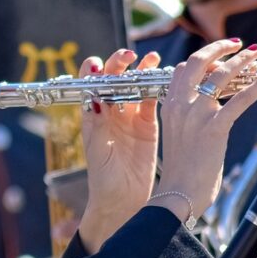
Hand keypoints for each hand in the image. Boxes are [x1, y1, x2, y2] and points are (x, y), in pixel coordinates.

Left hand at [78, 48, 161, 252]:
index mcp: (94, 115)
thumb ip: (97, 123)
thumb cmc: (103, 178)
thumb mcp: (97, 149)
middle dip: (121, 64)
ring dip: (143, 70)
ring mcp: (131, 116)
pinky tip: (165, 77)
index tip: (99, 63)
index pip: (91, 84)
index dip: (94, 70)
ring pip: (137, 85)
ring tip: (151, 59)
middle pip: (116, 79)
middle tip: (129, 56)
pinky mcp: (149, 125)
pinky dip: (159, 88)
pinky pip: (154, 100)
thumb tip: (92, 95)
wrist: (123, 200)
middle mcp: (111, 111)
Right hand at [153, 39, 256, 221]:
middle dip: (221, 48)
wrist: (177, 195)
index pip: (184, 69)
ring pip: (222, 75)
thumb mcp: (177, 137)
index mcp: (169, 106)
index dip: (204, 59)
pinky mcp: (214, 128)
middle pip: (200, 62)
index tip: (220, 57)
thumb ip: (186, 119)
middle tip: (239, 44)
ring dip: (243, 60)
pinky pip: (240, 98)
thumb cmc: (181, 172)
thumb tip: (205, 112)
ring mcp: (196, 115)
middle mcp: (180, 105)